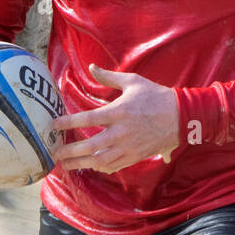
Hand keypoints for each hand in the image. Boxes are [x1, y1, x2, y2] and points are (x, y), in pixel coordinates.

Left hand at [50, 64, 178, 174]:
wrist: (180, 117)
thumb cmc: (156, 96)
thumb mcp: (133, 82)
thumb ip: (109, 76)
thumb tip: (91, 67)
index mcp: (118, 112)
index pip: (86, 119)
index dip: (67, 122)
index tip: (53, 125)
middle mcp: (121, 132)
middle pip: (89, 146)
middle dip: (70, 151)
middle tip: (55, 153)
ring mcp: (128, 147)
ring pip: (99, 160)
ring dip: (80, 163)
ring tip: (66, 164)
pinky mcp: (135, 156)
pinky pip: (113, 166)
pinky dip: (99, 168)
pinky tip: (90, 166)